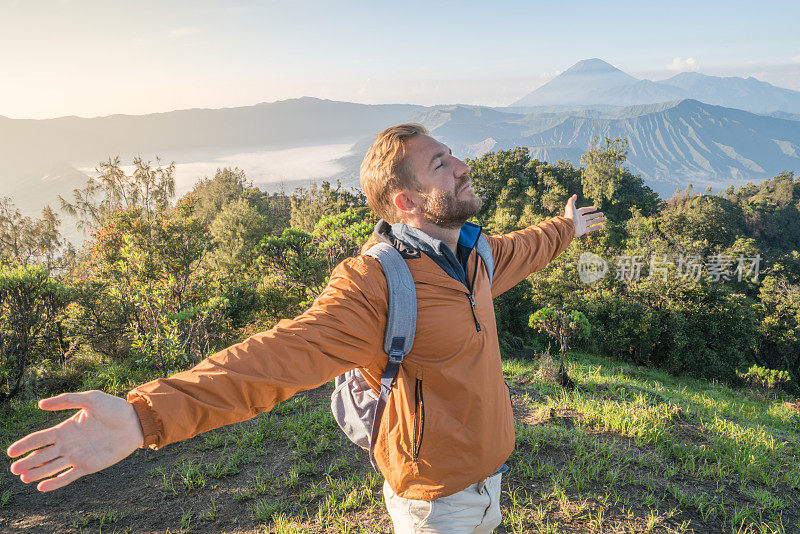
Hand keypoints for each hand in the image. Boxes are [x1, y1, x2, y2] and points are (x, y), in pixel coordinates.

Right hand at [7, 390, 144, 491]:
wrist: (135, 422)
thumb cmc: (114, 408)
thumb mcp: (90, 398)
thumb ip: (67, 400)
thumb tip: (40, 404)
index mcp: (66, 428)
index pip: (40, 439)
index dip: (25, 445)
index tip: (10, 451)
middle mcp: (68, 444)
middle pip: (42, 455)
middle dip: (27, 462)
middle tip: (14, 469)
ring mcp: (77, 456)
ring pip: (52, 467)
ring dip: (38, 473)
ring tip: (24, 478)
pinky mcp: (89, 466)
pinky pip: (68, 476)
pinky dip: (55, 483)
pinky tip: (42, 487)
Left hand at [564, 194, 605, 237]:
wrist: (568, 228)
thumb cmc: (570, 217)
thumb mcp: (570, 206)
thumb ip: (572, 200)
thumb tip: (575, 195)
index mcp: (576, 214)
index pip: (584, 210)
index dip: (589, 209)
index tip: (596, 208)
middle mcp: (579, 219)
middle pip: (589, 216)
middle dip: (596, 215)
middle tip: (602, 214)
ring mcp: (581, 225)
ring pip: (591, 222)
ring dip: (598, 220)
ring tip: (605, 218)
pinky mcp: (582, 231)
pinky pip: (591, 229)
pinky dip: (596, 227)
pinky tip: (602, 226)